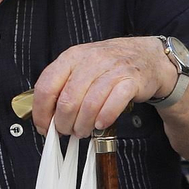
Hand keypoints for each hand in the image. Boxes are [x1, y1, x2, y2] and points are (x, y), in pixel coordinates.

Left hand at [33, 37, 175, 136]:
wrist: (147, 57)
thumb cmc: (110, 65)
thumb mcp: (81, 67)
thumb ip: (63, 87)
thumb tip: (46, 117)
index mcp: (72, 57)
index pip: (46, 87)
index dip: (42, 113)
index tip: (44, 127)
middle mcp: (91, 60)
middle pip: (68, 100)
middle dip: (64, 123)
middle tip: (67, 131)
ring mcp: (112, 69)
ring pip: (89, 105)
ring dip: (83, 125)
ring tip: (83, 131)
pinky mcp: (131, 81)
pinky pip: (113, 104)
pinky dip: (104, 118)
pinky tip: (100, 124)